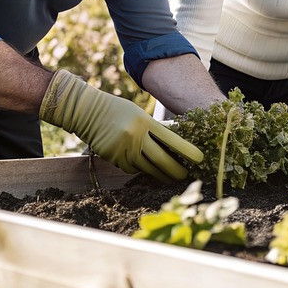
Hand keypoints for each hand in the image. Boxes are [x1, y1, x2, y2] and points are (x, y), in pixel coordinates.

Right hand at [39, 70, 203, 181]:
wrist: (87, 111)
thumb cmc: (118, 110)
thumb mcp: (139, 115)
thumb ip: (154, 129)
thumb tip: (173, 146)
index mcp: (146, 122)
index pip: (171, 139)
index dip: (187, 151)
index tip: (200, 158)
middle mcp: (136, 136)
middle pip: (161, 159)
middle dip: (176, 170)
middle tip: (186, 176)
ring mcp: (124, 149)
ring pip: (147, 167)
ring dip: (160, 174)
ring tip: (170, 177)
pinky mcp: (113, 158)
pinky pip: (131, 168)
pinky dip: (138, 169)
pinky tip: (142, 165)